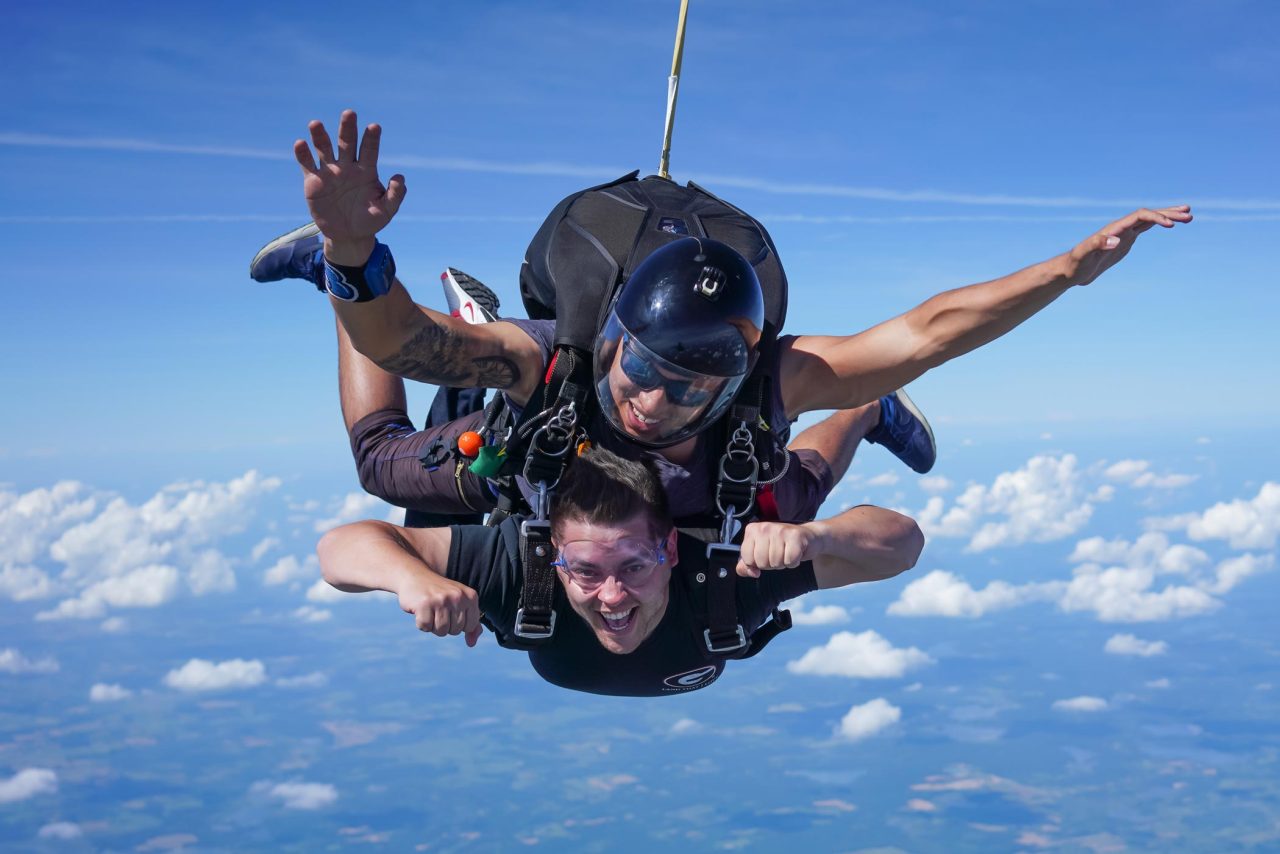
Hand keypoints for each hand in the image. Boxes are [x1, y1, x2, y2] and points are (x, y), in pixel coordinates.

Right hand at [294, 109, 406, 260]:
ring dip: (320, 137)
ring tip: (316, 124)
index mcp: (366, 170)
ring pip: (324, 149)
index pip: (369, 150)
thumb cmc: (370, 220)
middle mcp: (347, 166)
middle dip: (347, 128)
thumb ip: (395, 195)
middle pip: (347, 143)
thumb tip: (400, 177)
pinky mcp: (313, 181)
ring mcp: (330, 172)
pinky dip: (303, 154)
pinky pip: (307, 165)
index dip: (371, 139)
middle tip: (349, 113)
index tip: (374, 127)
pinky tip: (300, 144)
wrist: (348, 235)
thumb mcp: (386, 211)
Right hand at [398, 573, 482, 646]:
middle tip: (437, 609)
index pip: (470, 626)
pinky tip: (420, 610)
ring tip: (430, 610)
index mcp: (471, 596)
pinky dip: (421, 623)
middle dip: (444, 625)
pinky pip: (425, 627)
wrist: (414, 575)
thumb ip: (470, 623)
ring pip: (441, 631)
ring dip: (432, 626)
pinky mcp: (425, 604)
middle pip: (455, 631)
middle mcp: (458, 597)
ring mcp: (441, 600)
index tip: (450, 612)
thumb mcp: (459, 603)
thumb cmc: (439, 593)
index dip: (458, 625)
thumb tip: (472, 644)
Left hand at [736, 521, 823, 577]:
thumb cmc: (781, 546)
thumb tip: (752, 572)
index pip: (747, 558)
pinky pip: (790, 561)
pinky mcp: (795, 535)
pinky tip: (795, 553)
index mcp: (752, 530)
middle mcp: (764, 527)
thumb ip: (747, 566)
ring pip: (775, 562)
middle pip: (761, 562)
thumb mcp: (760, 554)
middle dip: (771, 564)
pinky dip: (794, 562)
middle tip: (778, 554)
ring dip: (783, 563)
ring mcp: (780, 530)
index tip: (765, 555)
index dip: (756, 563)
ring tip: (786, 552)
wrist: (807, 537)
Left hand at [1065, 205, 1191, 286]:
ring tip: (1188, 216)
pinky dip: (1157, 225)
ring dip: (1167, 217)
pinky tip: (1169, 225)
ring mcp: (1123, 235)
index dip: (1155, 218)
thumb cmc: (1074, 264)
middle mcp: (1120, 229)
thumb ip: (1096, 245)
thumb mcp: (1083, 255)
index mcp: (1113, 229)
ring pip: (1148, 221)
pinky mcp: (1124, 242)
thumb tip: (1115, 240)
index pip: (1139, 217)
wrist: (1069, 271)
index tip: (1171, 225)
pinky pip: (1144, 229)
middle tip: (1189, 214)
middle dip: (1168, 214)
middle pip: (1147, 216)